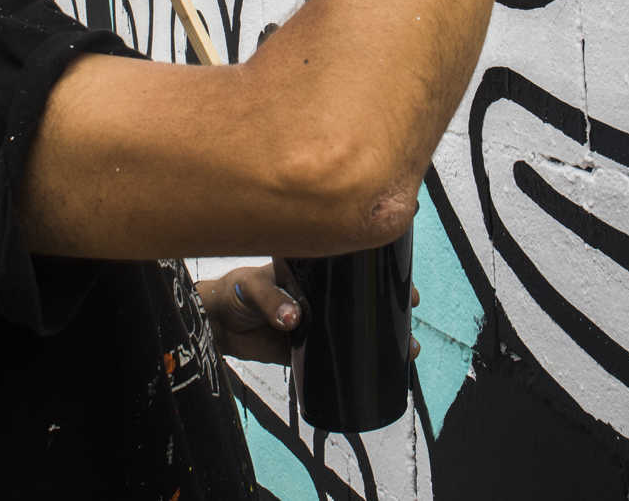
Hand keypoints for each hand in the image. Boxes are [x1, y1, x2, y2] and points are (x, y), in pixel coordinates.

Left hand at [198, 264, 424, 366]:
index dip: (381, 264)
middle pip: (366, 293)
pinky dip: (362, 362)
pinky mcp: (310, 347)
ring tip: (409, 347)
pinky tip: (383, 368)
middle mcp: (322, 292)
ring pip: (360, 325)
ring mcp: (319, 319)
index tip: (403, 268)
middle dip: (394, 299)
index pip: (353, 260)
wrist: (217, 323)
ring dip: (386, 334)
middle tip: (411, 305)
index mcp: (313, 268)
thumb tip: (295, 319)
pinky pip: (342, 354)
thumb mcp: (252, 287)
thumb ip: (271, 300)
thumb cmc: (235, 291)